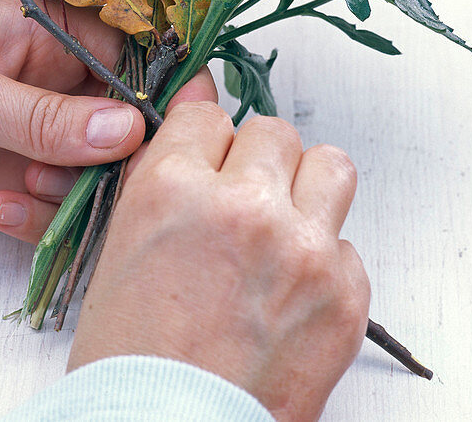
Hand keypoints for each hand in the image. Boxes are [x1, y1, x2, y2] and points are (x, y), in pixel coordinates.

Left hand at [0, 0, 185, 235]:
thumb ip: (42, 116)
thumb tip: (130, 129)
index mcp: (42, 34)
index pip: (127, 56)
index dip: (156, 91)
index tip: (175, 130)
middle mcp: (45, 85)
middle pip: (119, 124)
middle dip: (119, 157)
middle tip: (105, 181)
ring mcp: (25, 139)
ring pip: (90, 174)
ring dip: (74, 191)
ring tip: (24, 187)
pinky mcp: (1, 185)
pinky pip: (48, 209)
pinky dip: (37, 218)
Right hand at [67, 102, 369, 421]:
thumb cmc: (133, 363)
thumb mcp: (124, 250)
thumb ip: (163, 176)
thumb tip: (196, 109)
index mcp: (174, 189)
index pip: (209, 118)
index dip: (206, 147)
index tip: (209, 167)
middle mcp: (244, 208)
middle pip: (274, 133)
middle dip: (258, 165)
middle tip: (244, 205)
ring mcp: (303, 250)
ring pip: (331, 167)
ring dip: (307, 191)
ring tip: (285, 230)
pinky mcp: (346, 295)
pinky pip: (347, 247)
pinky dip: (323, 265)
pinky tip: (290, 298)